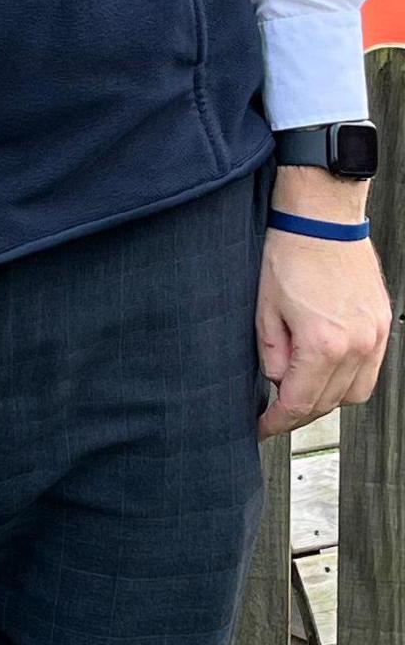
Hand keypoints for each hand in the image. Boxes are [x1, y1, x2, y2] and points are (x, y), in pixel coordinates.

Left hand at [256, 169, 393, 440]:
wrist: (322, 217)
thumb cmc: (290, 252)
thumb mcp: (264, 310)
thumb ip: (271, 354)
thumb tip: (278, 380)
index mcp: (323, 344)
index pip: (299, 403)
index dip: (277, 421)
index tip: (263, 426)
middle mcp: (357, 345)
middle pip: (329, 404)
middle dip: (300, 412)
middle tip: (276, 409)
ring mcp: (375, 334)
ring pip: (355, 392)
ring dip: (328, 398)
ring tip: (301, 387)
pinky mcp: (381, 323)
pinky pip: (370, 369)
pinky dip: (348, 377)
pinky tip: (327, 368)